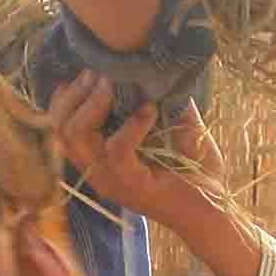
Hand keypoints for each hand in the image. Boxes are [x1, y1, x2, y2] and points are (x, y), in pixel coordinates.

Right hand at [0, 30, 91, 275]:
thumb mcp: (0, 155)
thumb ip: (31, 185)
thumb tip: (46, 207)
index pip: (12, 265)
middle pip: (31, 248)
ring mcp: (2, 168)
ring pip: (37, 212)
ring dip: (57, 244)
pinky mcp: (9, 138)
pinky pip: (39, 165)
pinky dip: (54, 178)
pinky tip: (61, 192)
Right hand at [57, 85, 262, 275]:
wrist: (215, 210)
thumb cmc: (194, 172)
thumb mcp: (175, 126)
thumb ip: (164, 99)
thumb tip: (159, 66)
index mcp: (99, 160)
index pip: (60, 127)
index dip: (66, 97)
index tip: (86, 72)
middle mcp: (98, 172)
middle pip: (59, 130)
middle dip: (75, 95)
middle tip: (98, 74)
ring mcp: (111, 181)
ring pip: (75, 138)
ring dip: (93, 104)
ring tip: (112, 84)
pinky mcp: (130, 186)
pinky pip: (116, 150)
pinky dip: (131, 125)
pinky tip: (150, 110)